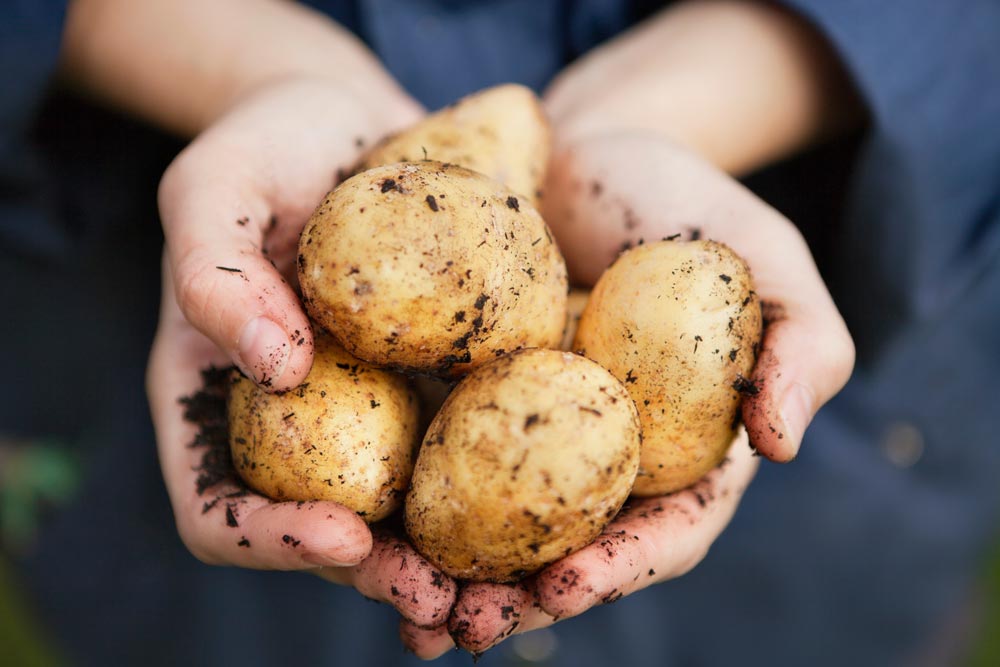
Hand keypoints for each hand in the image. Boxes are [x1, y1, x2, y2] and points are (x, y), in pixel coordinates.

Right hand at [147, 76, 456, 626]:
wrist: (352, 122)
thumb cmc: (266, 146)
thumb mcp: (213, 187)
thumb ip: (215, 274)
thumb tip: (278, 373)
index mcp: (217, 403)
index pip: (218, 507)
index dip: (269, 539)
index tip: (340, 535)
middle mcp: (295, 430)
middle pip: (323, 535)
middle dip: (379, 576)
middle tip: (441, 599)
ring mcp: (371, 416)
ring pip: (404, 516)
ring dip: (451, 565)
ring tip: (506, 592)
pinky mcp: (437, 389)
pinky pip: (468, 453)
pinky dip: (501, 495)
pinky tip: (552, 509)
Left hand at [402, 132, 854, 656]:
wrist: (588, 150)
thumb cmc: (689, 205)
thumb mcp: (771, 260)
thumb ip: (803, 344)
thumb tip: (780, 442)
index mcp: (683, 449)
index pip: (662, 530)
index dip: (620, 568)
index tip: (563, 587)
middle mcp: (602, 458)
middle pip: (565, 550)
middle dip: (518, 601)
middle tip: (463, 628)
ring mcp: (527, 433)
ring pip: (492, 524)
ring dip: (450, 577)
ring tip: (408, 614)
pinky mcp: (464, 396)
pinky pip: (433, 458)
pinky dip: (405, 505)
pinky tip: (359, 535)